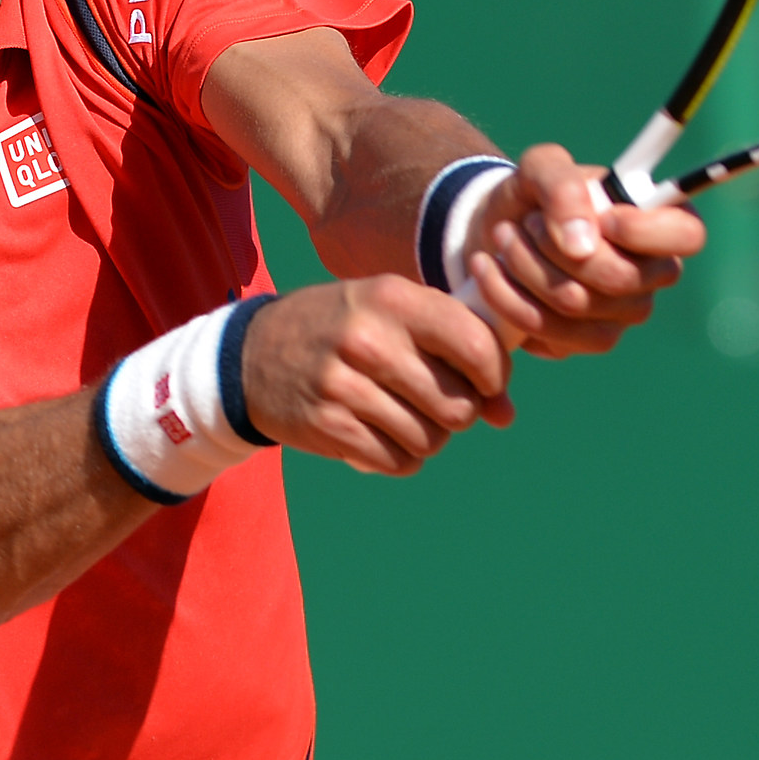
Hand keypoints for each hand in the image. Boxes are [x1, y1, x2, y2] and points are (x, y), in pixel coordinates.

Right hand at [242, 276, 513, 474]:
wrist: (252, 355)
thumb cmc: (341, 327)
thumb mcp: (390, 312)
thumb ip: (454, 348)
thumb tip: (506, 414)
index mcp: (393, 298)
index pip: (477, 345)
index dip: (495, 374)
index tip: (486, 383)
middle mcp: (369, 339)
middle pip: (459, 405)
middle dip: (459, 413)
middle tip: (438, 402)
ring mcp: (345, 386)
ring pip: (430, 439)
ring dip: (428, 437)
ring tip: (405, 417)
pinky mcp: (328, 426)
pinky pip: (397, 461)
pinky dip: (399, 456)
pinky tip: (381, 434)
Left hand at [465, 143, 706, 358]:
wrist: (496, 233)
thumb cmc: (535, 195)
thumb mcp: (541, 167)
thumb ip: (562, 185)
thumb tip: (581, 244)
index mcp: (661, 223)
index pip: (688, 236)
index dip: (645, 231)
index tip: (602, 217)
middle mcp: (652, 274)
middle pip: (620, 279)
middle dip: (556, 248)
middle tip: (526, 223)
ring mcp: (621, 314)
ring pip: (577, 305)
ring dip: (526, 267)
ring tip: (503, 237)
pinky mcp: (583, 341)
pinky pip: (550, 331)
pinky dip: (508, 297)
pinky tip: (489, 269)